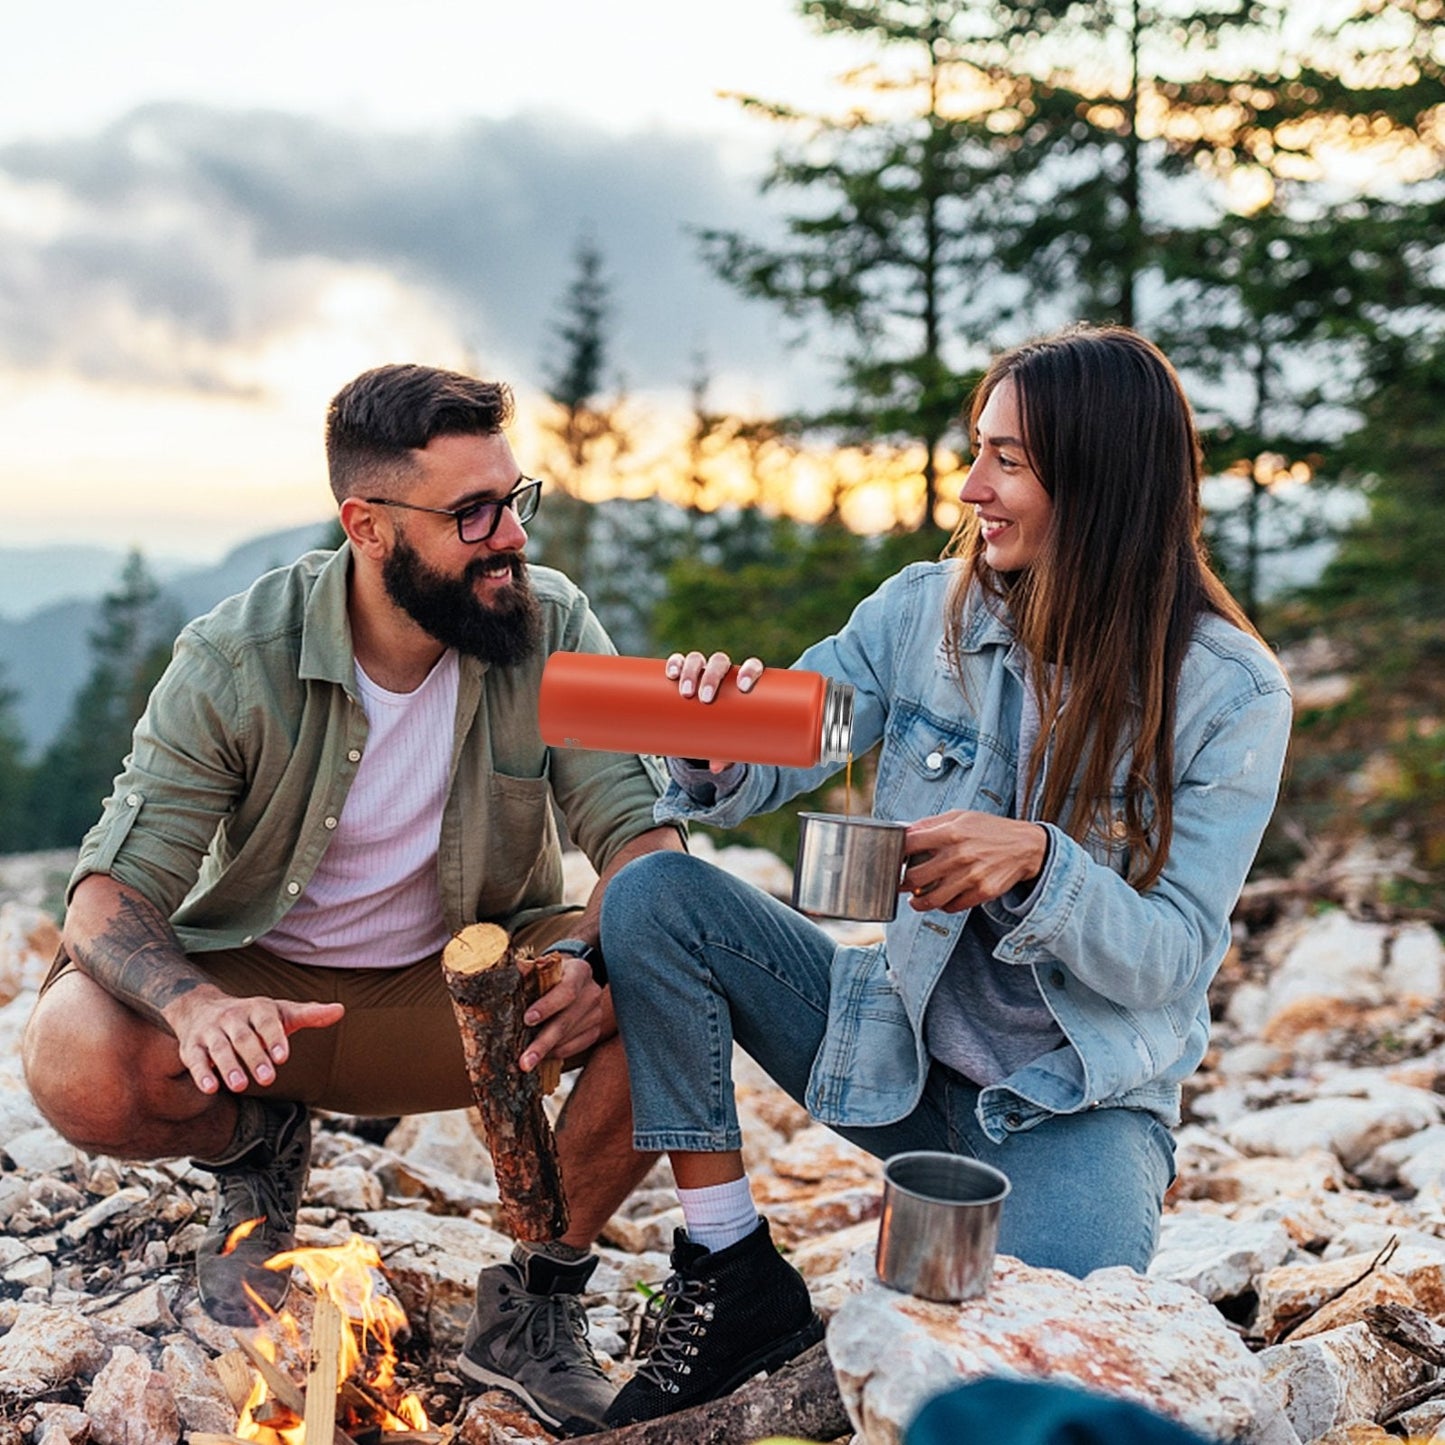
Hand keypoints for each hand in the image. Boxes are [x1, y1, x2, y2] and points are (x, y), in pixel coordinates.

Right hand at [165, 985, 344, 1094]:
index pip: (266, 1021)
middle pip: (243, 1037)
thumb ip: (309, 1014)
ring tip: (240, 1086)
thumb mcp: (280, 1012)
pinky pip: (194, 1060)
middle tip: (268, 1079)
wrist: (200, 1008)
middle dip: (255, 1057)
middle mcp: (232, 1017)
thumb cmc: (251, 1017)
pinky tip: (211, 1088)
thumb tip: (341, 1010)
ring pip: (219, 1048)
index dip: (274, 1038)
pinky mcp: (191, 1047)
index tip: (283, 1057)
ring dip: (229, 1067)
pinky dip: (201, 1073)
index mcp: (257, 1008)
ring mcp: (210, 1032)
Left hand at [519, 954, 612, 1072]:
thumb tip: (517, 967)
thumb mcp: (542, 967)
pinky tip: (542, 1055)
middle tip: (525, 1061)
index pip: (566, 991)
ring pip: (568, 1038)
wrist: (572, 979)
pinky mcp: (594, 1030)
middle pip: (566, 1021)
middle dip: (542, 1043)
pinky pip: (573, 1047)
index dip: (547, 1006)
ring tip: (526, 1061)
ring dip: (546, 1051)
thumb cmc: (552, 974)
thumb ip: (530, 970)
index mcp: (579, 971)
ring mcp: (595, 1014)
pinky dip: (555, 1053)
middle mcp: (591, 993)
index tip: (527, 1019)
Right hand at [664, 650, 764, 771]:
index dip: (749, 671)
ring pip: (697, 660)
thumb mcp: (729, 740)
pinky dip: (675, 664)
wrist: (707, 721)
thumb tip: (716, 768)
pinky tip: (672, 674)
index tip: (744, 688)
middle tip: (706, 698)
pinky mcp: (683, 672)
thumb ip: (727, 753)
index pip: (752, 666)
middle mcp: (722, 671)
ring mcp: (702, 669)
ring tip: (686, 693)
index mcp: (742, 681)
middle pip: (720, 662)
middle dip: (712, 677)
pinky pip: (678, 661)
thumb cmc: (725, 729)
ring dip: (691, 672)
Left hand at [901, 811, 1048, 912]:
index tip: (892, 858)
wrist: (1025, 847)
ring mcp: (971, 876)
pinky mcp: (982, 892)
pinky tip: (942, 899)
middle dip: (902, 883)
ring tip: (915, 899)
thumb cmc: (990, 830)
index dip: (895, 852)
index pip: (909, 844)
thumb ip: (931, 824)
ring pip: (930, 899)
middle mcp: (959, 855)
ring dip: (917, 902)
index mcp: (951, 832)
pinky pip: (952, 907)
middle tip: (900, 883)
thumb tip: (905, 832)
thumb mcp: (960, 817)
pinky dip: (943, 906)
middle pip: (914, 877)